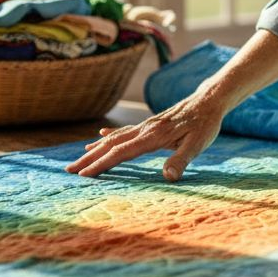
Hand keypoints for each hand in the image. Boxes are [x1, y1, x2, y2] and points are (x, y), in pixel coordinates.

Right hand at [65, 88, 225, 180]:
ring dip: (96, 149)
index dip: (101, 164)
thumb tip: (168, 176)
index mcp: (153, 136)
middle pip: (111, 145)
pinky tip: (100, 137)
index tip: (83, 175)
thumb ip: (182, 160)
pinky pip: (124, 132)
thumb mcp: (198, 144)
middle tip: (68, 171)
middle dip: (89, 159)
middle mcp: (144, 129)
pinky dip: (109, 137)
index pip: (121, 153)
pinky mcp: (150, 124)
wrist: (209, 100)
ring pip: (115, 138)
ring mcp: (146, 125)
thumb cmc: (205, 124)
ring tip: (79, 158)